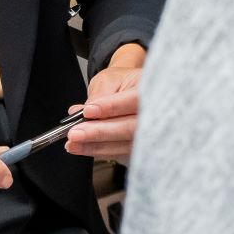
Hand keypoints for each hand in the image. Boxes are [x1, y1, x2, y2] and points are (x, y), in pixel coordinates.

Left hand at [67, 45, 145, 163]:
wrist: (132, 90)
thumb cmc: (123, 82)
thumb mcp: (109, 79)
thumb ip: (99, 96)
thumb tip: (84, 113)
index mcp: (152, 88)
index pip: (134, 99)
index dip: (112, 107)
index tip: (88, 111)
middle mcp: (159, 113)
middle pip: (131, 128)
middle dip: (100, 132)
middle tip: (75, 133)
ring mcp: (154, 133)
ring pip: (127, 145)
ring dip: (97, 147)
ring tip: (74, 144)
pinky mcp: (144, 147)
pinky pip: (124, 153)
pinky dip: (103, 152)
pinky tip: (86, 148)